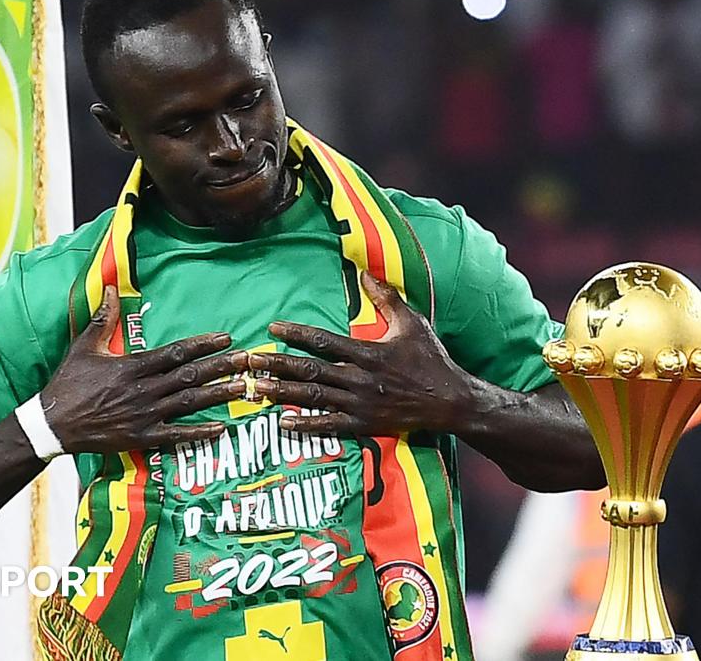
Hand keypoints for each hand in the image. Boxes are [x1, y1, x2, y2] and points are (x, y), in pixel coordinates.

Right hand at [40, 286, 248, 451]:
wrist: (53, 424)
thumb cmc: (69, 383)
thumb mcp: (84, 347)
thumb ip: (102, 319)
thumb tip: (108, 288)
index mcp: (132, 366)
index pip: (176, 352)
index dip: (203, 344)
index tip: (226, 337)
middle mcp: (143, 389)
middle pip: (190, 375)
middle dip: (222, 366)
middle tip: (248, 360)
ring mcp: (144, 414)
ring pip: (189, 402)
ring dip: (219, 395)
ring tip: (244, 388)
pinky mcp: (142, 437)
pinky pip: (177, 434)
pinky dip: (200, 432)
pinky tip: (222, 427)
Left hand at [250, 271, 475, 433]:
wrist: (450, 401)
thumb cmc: (431, 360)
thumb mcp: (412, 323)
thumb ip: (386, 298)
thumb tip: (364, 274)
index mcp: (369, 352)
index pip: (324, 341)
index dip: (296, 334)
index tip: (273, 328)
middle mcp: (360, 378)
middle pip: (311, 370)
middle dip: (277, 364)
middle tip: (250, 361)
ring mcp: (361, 404)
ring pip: (314, 397)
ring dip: (283, 392)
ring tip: (256, 388)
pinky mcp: (365, 424)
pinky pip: (331, 426)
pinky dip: (307, 425)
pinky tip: (284, 422)